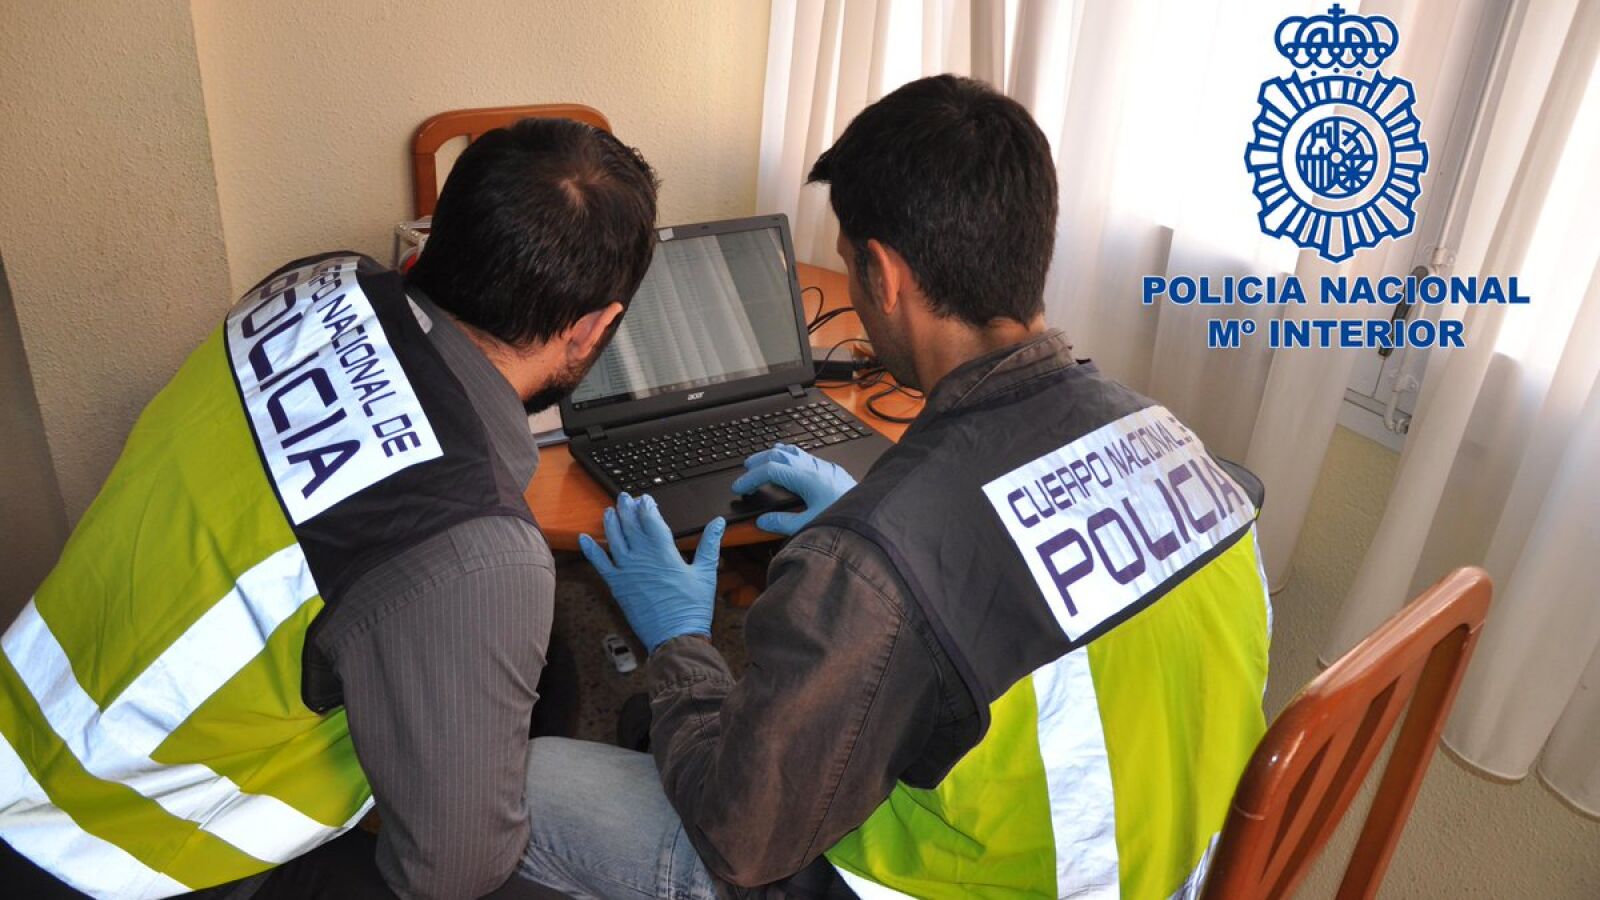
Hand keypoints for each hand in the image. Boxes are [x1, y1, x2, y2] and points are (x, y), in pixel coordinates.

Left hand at [579, 493, 725, 652]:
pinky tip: (583, 538)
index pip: (651, 519)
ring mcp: (626, 571)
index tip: (646, 499)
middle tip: (625, 498)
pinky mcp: (617, 585)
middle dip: (627, 508)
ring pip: (614, 538)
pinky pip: (599, 564)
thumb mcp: (706, 573)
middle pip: (630, 524)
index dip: (647, 506)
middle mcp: (642, 557)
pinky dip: (590, 550)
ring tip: (609, 510)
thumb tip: (719, 523)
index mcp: (664, 552)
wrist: (675, 636)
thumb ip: (710, 544)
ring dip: (611, 522)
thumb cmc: (692, 607)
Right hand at [730, 443, 857, 535]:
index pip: (770, 470)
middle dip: (758, 461)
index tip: (739, 488)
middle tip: (745, 473)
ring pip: (793, 451)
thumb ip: (784, 524)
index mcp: (807, 478)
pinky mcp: (832, 471)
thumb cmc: (847, 521)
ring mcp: (824, 467)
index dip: (751, 478)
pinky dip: (790, 457)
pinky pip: (805, 456)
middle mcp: (815, 468)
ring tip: (762, 463)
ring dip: (774, 455)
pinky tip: (790, 466)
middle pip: (779, 454)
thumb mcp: (810, 526)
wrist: (874, 516)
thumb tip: (763, 521)